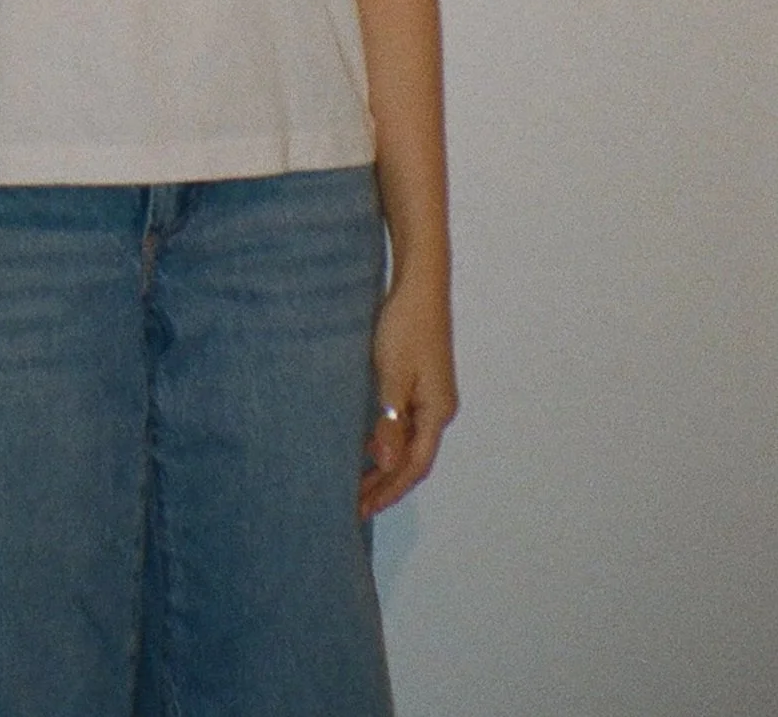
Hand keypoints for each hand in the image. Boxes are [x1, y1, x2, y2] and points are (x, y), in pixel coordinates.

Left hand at [360, 270, 457, 515]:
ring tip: (358, 481)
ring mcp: (432, 395)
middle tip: (356, 505)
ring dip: (386, 463)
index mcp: (437, 412)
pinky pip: (406, 423)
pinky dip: (388, 439)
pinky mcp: (421, 381)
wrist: (420, 285)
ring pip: (409, 442)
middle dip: (386, 484)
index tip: (363, 509)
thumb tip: (388, 463)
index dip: (389, 490)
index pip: (413, 465)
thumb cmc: (406, 326)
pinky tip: (368, 443)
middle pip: (413, 459)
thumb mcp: (392, 375)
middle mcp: (439, 409)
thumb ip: (390, 420)